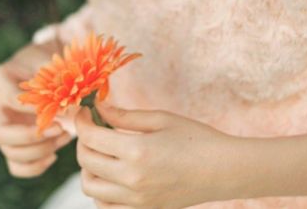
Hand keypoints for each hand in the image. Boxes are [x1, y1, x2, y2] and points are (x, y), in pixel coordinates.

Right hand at [0, 41, 74, 177]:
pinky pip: (16, 167)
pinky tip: (53, 155)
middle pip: (2, 133)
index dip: (27, 105)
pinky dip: (35, 167)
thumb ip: (54, 81)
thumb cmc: (47, 63)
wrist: (47, 70)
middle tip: (60, 128)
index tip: (51, 106)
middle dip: (33, 136)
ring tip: (65, 136)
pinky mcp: (11, 144)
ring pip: (10, 152)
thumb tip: (65, 110)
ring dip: (40, 150)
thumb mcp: (49, 62)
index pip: (5, 96)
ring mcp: (0, 128)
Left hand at [74, 103, 241, 207]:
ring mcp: (137, 200)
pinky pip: (107, 207)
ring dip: (88, 168)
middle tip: (92, 127)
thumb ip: (124, 116)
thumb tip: (99, 108)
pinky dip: (100, 192)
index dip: (82, 121)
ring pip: (90, 188)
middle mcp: (133, 179)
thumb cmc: (196, 139)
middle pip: (86, 162)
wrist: (224, 170)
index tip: (85, 112)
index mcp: (136, 152)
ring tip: (100, 152)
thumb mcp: (160, 119)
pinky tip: (109, 175)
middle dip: (82, 140)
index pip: (90, 138)